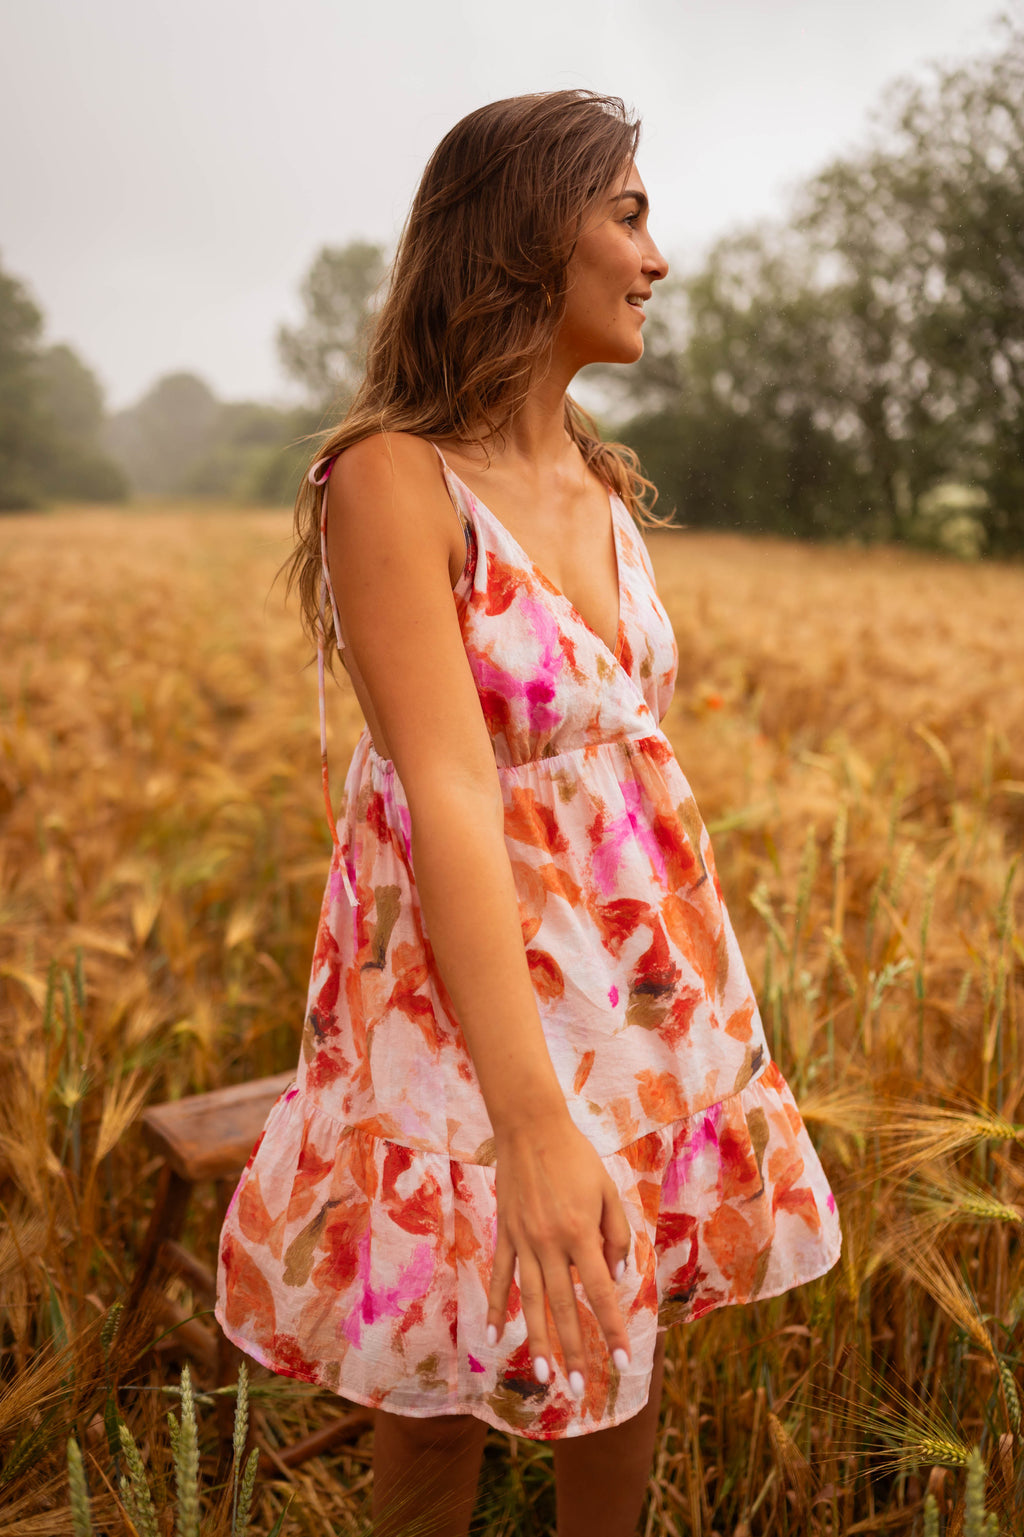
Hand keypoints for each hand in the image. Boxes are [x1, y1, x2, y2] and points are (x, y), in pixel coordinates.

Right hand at [486, 1113, 631, 1396]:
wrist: (530, 1127)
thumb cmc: (576, 1158)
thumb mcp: (607, 1191)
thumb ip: (616, 1235)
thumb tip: (616, 1278)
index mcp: (580, 1233)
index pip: (601, 1292)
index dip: (613, 1328)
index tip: (622, 1362)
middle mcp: (550, 1243)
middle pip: (564, 1306)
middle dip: (574, 1350)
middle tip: (578, 1388)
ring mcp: (523, 1240)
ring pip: (531, 1301)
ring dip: (537, 1340)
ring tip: (543, 1376)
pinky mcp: (505, 1234)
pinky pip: (501, 1277)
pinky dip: (498, 1308)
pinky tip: (495, 1338)